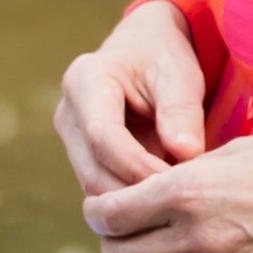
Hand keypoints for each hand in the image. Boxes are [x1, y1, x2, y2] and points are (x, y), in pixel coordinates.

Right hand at [55, 1, 208, 194]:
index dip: (137, 166)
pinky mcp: (80, 157)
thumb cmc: (162, 58)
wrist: (145, 50)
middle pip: (92, 170)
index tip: (175, 182)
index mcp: (85, 81)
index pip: (103, 137)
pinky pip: (102, 188)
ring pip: (94, 187)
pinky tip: (162, 198)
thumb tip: (185, 154)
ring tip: (173, 200)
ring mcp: (70, 138)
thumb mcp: (179, 74)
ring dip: (133, 200)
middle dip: (135, 191)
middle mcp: (67, 112)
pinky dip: (131, 198)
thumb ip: (182, 112)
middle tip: (179, 202)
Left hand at [83, 126, 252, 252]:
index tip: (99, 208)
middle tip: (121, 229)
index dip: (98, 213)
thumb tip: (151, 192)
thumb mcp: (233, 152)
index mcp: (188, 191)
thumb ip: (185, 176)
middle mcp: (197, 237)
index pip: (111, 215)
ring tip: (167, 241)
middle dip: (116, 242)